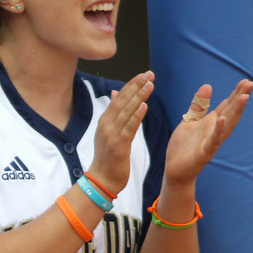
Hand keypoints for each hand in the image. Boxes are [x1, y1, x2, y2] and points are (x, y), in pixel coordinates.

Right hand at [88, 71, 154, 195]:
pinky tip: (144, 106)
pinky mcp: (118, 145)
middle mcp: (106, 124)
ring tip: (150, 84)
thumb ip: (113, 113)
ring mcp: (111, 134)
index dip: (131, 85)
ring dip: (138, 97)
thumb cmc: (108, 157)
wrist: (102, 179)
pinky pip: (129, 128)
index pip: (119, 98)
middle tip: (149, 73)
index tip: (144, 74)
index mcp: (104, 120)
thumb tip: (115, 93)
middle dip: (136, 86)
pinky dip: (136, 116)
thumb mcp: (108, 132)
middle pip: (122, 101)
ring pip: (126, 111)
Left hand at [164, 79, 252, 185]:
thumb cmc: (183, 146)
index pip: (226, 106)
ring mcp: (211, 142)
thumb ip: (198, 106)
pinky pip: (212, 141)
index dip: (235, 94)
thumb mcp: (189, 121)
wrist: (174, 169)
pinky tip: (221, 120)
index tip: (246, 81)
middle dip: (240, 98)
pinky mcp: (204, 153)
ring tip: (243, 97)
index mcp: (210, 123)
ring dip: (235, 111)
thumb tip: (208, 85)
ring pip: (226, 125)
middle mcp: (214, 131)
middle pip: (230, 112)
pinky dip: (217, 131)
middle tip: (250, 84)